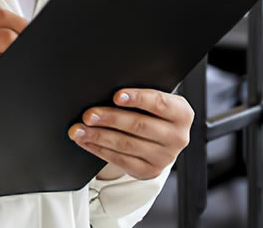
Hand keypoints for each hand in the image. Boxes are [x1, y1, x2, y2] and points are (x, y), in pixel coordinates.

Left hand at [68, 88, 193, 180]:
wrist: (162, 140)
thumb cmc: (154, 112)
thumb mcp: (156, 101)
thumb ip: (141, 95)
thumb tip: (110, 91)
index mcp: (182, 114)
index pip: (159, 103)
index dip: (137, 98)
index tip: (116, 96)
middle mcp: (177, 137)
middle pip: (139, 125)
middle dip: (110, 119)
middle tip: (89, 114)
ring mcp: (164, 157)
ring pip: (125, 145)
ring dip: (98, 136)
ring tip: (80, 129)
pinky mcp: (149, 171)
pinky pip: (120, 160)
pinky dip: (99, 149)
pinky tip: (86, 140)